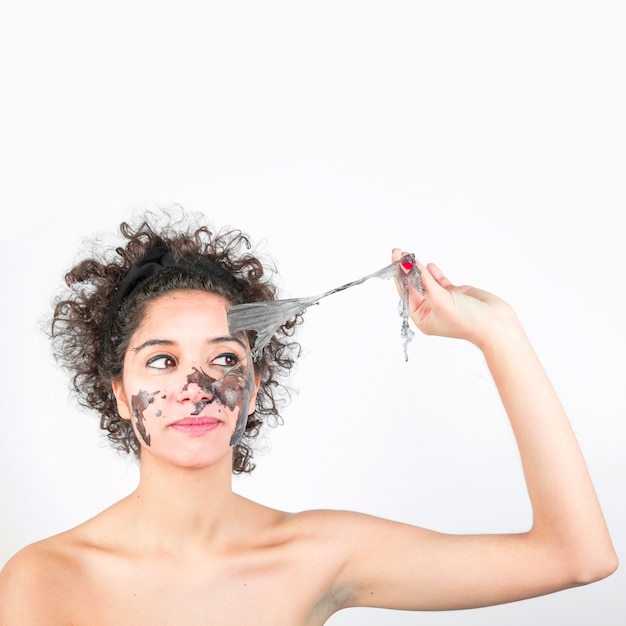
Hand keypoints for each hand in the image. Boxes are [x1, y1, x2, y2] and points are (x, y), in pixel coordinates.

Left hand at [392, 249, 517, 347]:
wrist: (496, 324)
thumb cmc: (467, 321)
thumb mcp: (440, 300)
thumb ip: (424, 282)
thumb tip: (408, 266)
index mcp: (423, 318)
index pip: (406, 293)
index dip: (400, 276)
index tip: (395, 260)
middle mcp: (431, 310)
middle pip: (413, 286)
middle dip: (405, 269)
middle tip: (398, 252)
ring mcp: (443, 300)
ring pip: (426, 281)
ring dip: (418, 268)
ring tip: (408, 254)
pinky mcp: (455, 294)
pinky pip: (440, 281)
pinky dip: (433, 273)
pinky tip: (427, 265)